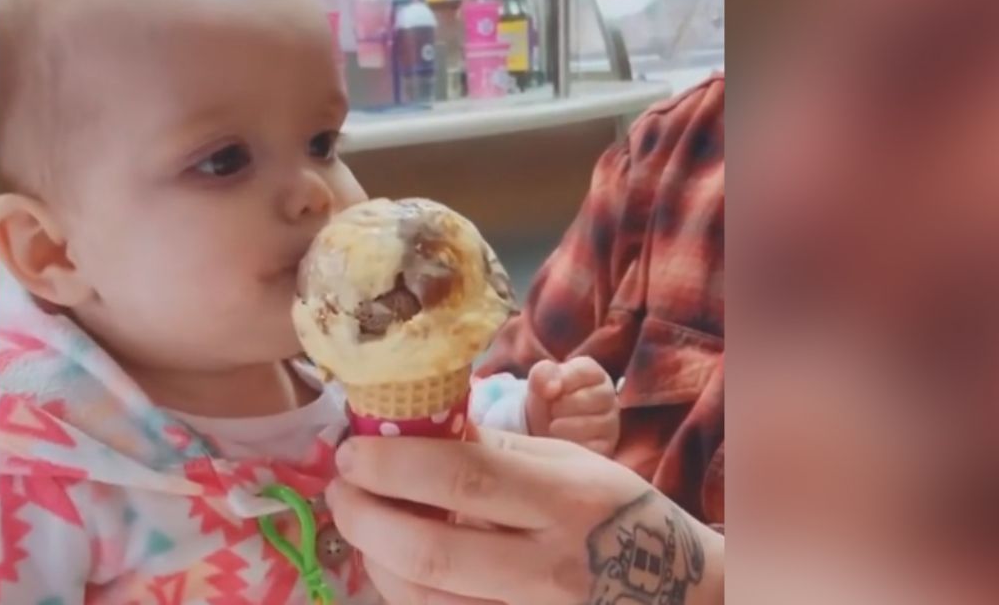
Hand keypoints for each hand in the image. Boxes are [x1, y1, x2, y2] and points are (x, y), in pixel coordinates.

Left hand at [326, 430, 722, 604]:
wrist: (675, 593)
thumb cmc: (615, 512)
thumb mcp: (572, 463)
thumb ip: (498, 449)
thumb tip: (419, 428)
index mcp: (564, 500)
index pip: (463, 476)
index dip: (393, 463)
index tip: (352, 448)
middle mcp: (547, 567)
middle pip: (431, 551)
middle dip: (366, 516)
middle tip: (341, 488)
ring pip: (426, 601)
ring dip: (375, 558)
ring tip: (361, 522)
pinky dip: (404, 593)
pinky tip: (392, 565)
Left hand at [525, 357, 619, 454]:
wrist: (544, 429)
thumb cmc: (546, 400)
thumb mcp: (539, 382)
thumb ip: (542, 374)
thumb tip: (550, 388)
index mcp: (593, 374)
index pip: (585, 371)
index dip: (563, 381)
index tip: (548, 391)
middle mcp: (607, 396)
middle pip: (592, 398)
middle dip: (563, 406)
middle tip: (552, 411)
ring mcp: (610, 423)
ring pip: (592, 424)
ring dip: (564, 427)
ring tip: (554, 425)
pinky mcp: (606, 446)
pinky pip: (592, 447)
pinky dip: (570, 446)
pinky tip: (561, 441)